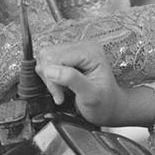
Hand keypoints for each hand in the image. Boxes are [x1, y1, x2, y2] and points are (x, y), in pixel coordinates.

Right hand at [37, 42, 154, 127]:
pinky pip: (48, 62)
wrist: (109, 107)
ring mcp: (75, 50)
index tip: (59, 94)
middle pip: (48, 55)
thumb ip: (72, 80)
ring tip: (61, 90)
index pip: (56, 57)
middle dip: (49, 77)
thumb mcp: (91, 95)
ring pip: (45, 57)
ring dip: (48, 77)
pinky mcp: (68, 57)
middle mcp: (83, 47)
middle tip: (59, 93)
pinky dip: (50, 76)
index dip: (52, 77)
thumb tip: (51, 70)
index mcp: (91, 52)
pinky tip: (61, 84)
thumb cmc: (105, 103)